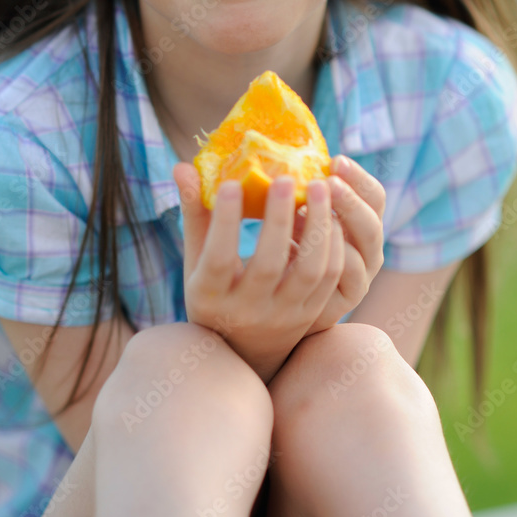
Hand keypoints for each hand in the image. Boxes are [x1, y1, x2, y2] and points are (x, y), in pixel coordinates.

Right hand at [172, 162, 344, 383]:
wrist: (244, 350)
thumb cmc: (215, 292)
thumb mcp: (197, 260)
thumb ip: (195, 213)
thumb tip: (184, 166)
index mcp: (211, 296)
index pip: (218, 259)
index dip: (225, 222)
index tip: (233, 183)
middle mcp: (249, 311)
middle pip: (269, 264)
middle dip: (279, 218)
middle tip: (286, 177)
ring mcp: (285, 315)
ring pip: (311, 270)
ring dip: (318, 225)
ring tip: (320, 185)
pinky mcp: (313, 313)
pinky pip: (331, 277)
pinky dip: (333, 241)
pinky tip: (331, 211)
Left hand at [297, 155, 385, 336]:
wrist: (273, 306)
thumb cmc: (285, 252)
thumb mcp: (296, 219)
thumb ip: (302, 197)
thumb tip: (284, 159)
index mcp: (363, 224)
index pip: (374, 196)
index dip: (358, 177)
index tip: (335, 160)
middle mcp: (368, 250)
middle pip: (374, 220)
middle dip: (352, 198)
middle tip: (328, 181)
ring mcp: (361, 277)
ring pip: (365, 249)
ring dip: (342, 222)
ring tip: (312, 206)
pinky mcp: (345, 299)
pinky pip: (348, 274)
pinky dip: (332, 254)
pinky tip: (304, 240)